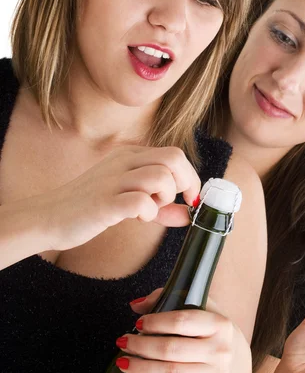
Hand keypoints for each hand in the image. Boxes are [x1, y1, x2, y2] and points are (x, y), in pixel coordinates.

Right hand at [33, 146, 199, 250]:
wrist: (46, 218)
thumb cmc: (89, 208)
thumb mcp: (129, 200)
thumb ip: (160, 205)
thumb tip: (189, 214)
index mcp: (130, 155)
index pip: (175, 154)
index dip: (190, 177)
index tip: (190, 199)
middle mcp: (123, 161)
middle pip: (174, 158)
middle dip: (185, 183)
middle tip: (175, 203)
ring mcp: (113, 180)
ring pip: (161, 177)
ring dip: (164, 198)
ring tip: (149, 209)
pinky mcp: (104, 202)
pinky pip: (141, 201)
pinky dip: (147, 213)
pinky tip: (135, 218)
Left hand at [114, 290, 251, 372]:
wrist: (233, 356)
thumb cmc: (207, 329)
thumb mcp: (197, 307)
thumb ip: (166, 299)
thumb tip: (136, 306)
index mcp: (219, 323)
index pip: (181, 321)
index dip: (155, 322)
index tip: (138, 323)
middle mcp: (222, 349)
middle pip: (172, 348)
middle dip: (141, 345)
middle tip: (123, 343)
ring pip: (171, 372)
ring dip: (142, 368)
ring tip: (124, 362)